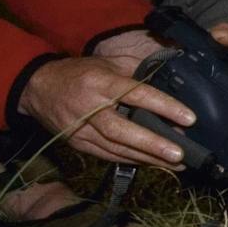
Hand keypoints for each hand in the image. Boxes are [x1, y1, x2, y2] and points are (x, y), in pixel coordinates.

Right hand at [18, 21, 227, 167]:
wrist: (39, 88)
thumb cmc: (81, 73)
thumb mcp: (108, 63)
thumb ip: (138, 69)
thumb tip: (170, 76)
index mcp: (100, 83)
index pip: (136, 94)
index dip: (164, 106)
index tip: (189, 118)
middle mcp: (90, 108)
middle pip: (122, 130)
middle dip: (152, 144)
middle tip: (180, 154)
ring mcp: (81, 130)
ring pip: (116, 148)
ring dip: (147, 158)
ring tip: (176, 164)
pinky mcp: (78, 144)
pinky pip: (108, 156)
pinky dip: (132, 160)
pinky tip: (154, 164)